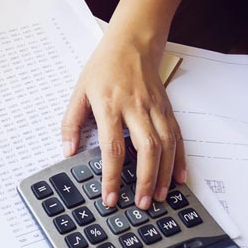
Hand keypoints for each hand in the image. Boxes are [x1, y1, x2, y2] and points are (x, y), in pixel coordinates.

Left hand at [60, 30, 186, 209]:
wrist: (132, 42)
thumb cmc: (104, 67)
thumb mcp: (79, 91)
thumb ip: (71, 122)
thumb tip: (67, 151)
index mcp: (109, 105)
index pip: (112, 147)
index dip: (112, 175)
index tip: (110, 197)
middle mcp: (136, 108)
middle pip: (146, 150)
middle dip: (145, 180)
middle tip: (141, 204)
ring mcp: (155, 108)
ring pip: (166, 146)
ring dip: (164, 175)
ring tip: (159, 197)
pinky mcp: (167, 108)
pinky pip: (177, 137)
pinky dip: (180, 159)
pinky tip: (178, 177)